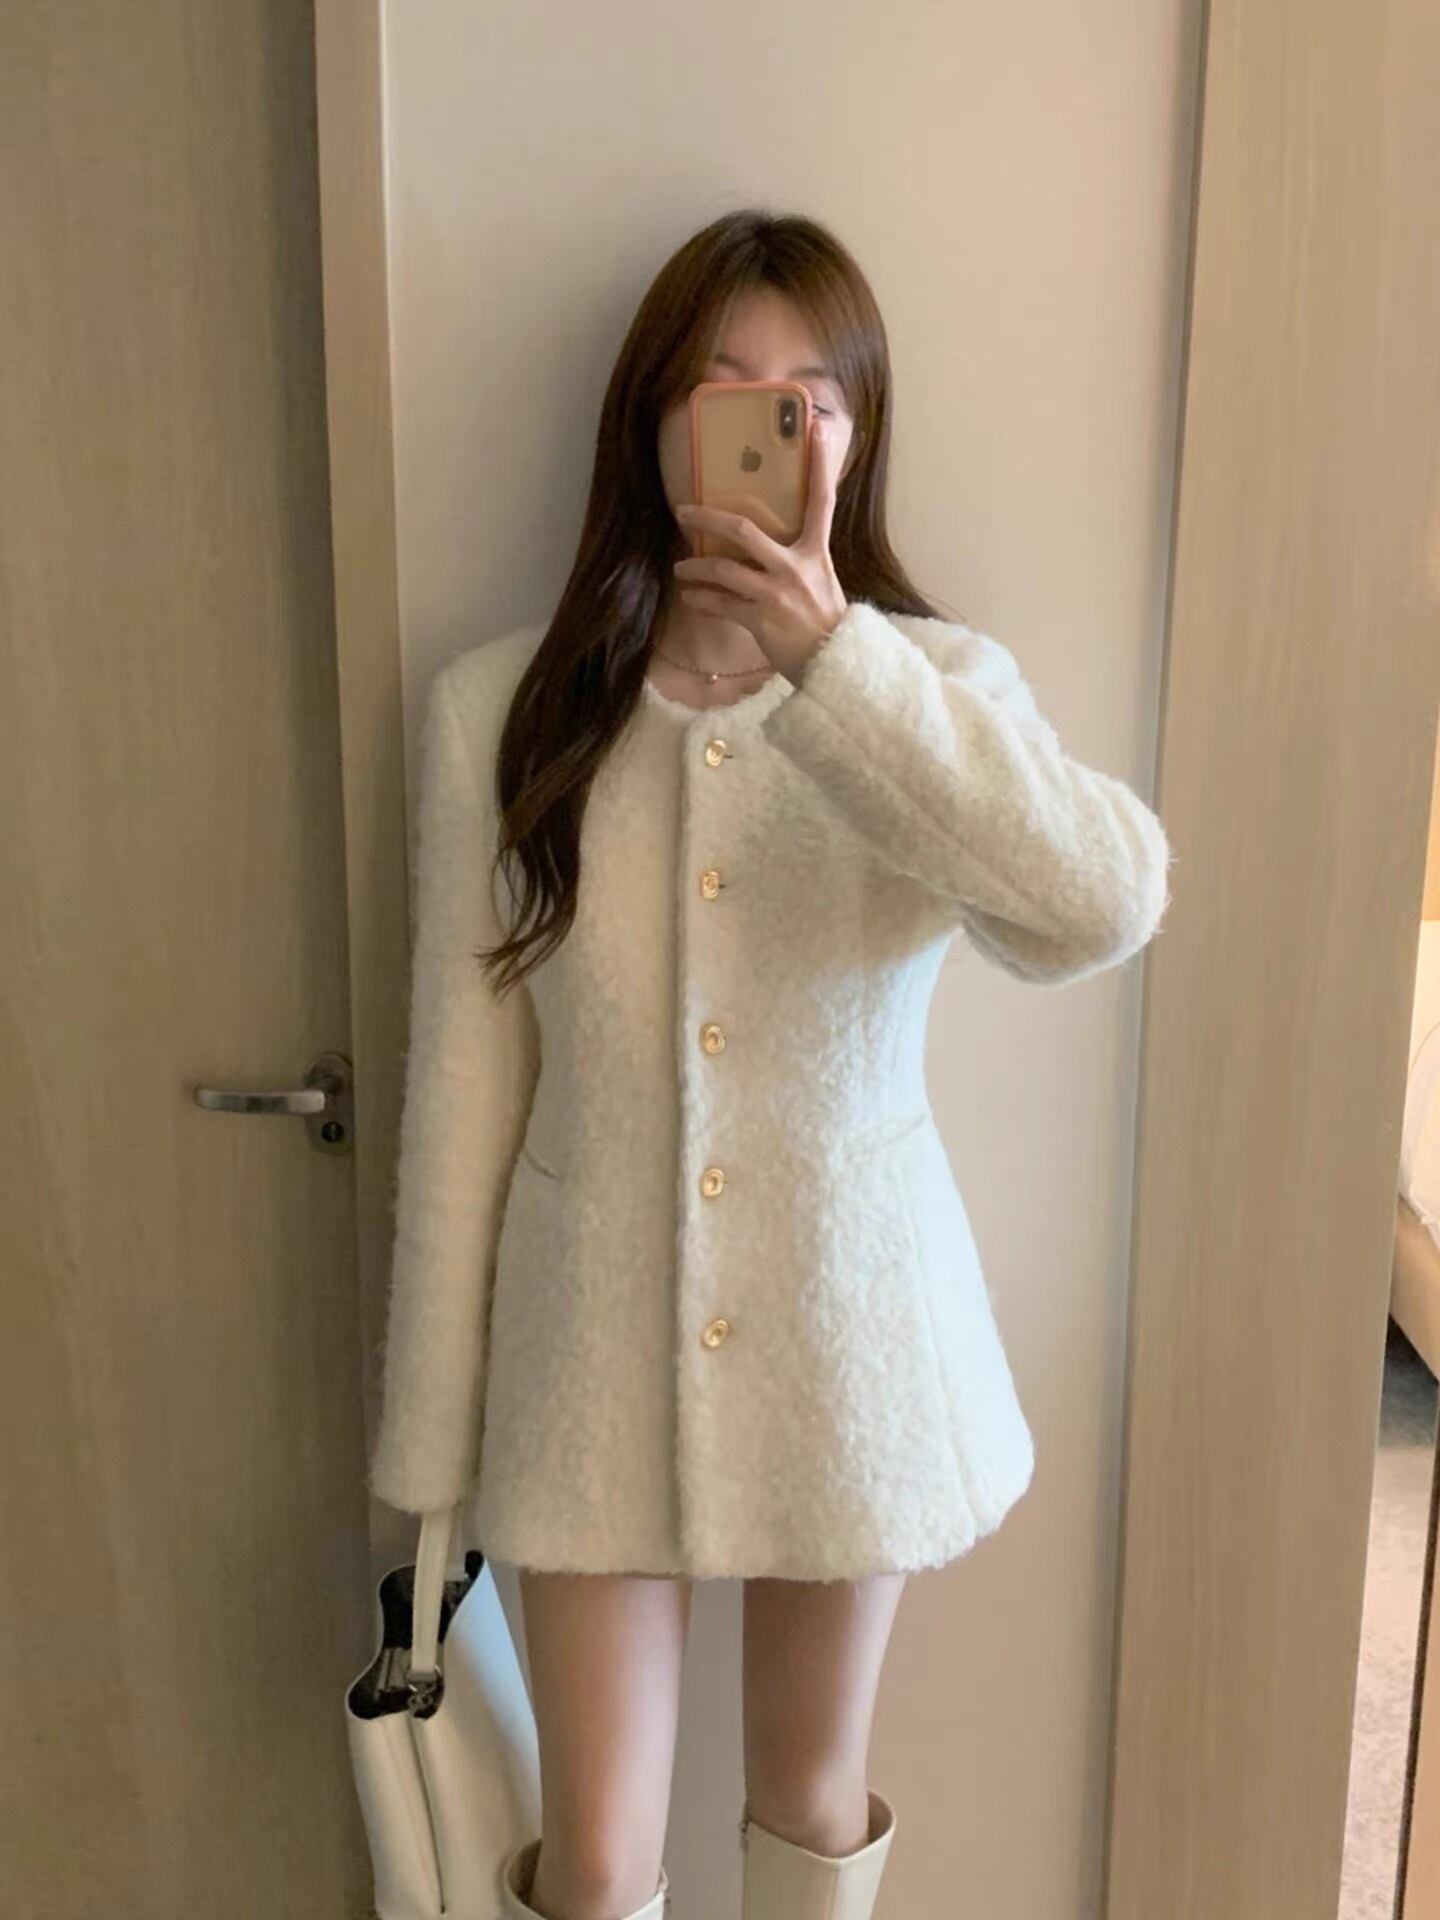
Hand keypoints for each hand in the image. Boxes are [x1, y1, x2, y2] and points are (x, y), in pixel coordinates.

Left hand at [671, 414, 849, 683]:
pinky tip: (691, 597)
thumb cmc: (825, 622)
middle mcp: (796, 568)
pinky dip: (701, 600)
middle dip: (708, 518)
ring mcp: (776, 595)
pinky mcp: (760, 621)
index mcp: (817, 552)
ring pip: (723, 570)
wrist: (836, 665)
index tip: (813, 427)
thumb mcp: (822, 580)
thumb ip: (801, 557)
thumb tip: (770, 541)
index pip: (822, 500)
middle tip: (683, 512)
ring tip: (682, 568)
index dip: (819, 464)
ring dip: (696, 567)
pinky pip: (720, 604)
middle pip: (744, 530)